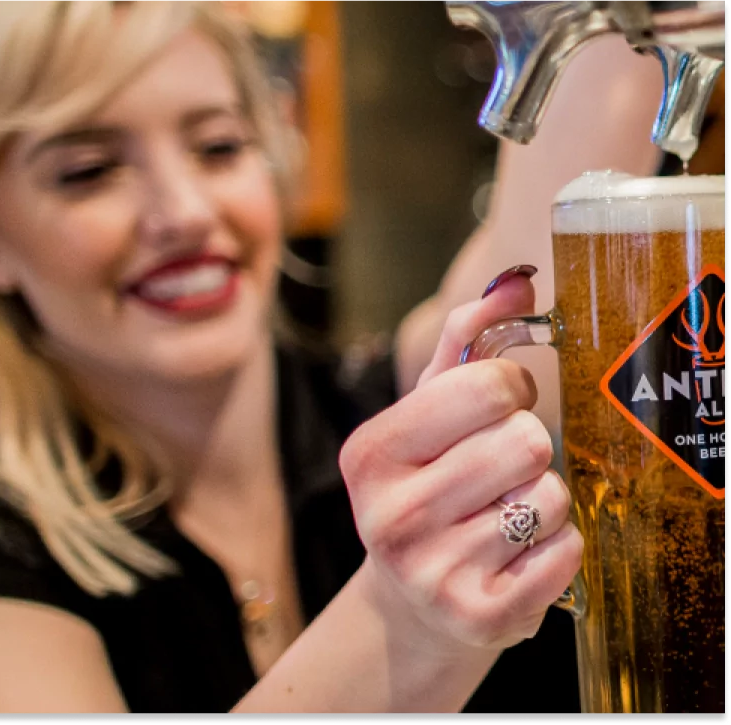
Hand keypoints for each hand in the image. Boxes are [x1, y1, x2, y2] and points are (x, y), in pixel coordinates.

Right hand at [340, 276, 582, 654]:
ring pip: (551, 497)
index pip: (485, 387)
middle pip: (526, 443)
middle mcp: (392, 515)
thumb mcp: (428, 410)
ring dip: (542, 497)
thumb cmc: (426, 483)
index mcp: (370, 451)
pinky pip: (567, 550)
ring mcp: (432, 572)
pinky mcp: (479, 617)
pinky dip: (558, 544)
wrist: (414, 597)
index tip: (497, 405)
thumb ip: (467, 339)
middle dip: (526, 445)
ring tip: (504, 512)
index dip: (509, 388)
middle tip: (499, 466)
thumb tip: (516, 281)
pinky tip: (518, 552)